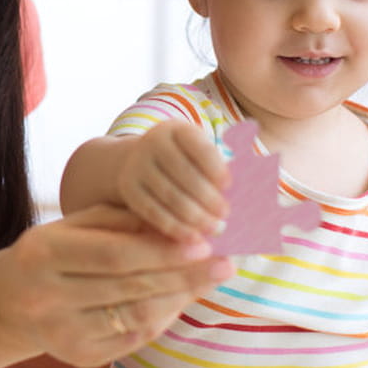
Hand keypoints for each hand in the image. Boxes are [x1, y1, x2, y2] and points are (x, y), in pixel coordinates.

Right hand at [0, 204, 231, 367]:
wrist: (9, 302)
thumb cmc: (54, 252)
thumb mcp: (75, 225)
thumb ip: (122, 221)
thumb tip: (180, 227)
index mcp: (44, 253)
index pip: (114, 255)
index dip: (161, 251)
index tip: (203, 244)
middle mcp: (47, 296)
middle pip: (130, 288)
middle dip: (184, 276)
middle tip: (224, 264)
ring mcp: (61, 332)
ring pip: (136, 318)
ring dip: (180, 298)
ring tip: (208, 280)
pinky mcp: (76, 357)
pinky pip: (132, 340)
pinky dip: (162, 319)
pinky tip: (179, 301)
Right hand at [115, 121, 228, 242]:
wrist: (138, 160)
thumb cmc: (182, 160)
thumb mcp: (196, 152)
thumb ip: (216, 168)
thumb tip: (239, 194)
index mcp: (177, 130)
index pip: (200, 149)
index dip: (216, 168)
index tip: (230, 186)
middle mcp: (153, 142)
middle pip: (185, 174)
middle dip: (208, 198)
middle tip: (225, 216)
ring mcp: (137, 165)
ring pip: (170, 196)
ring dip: (195, 217)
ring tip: (214, 229)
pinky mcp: (128, 188)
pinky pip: (153, 211)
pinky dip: (175, 227)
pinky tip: (192, 237)